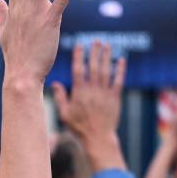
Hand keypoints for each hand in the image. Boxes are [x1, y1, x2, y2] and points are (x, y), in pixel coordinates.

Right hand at [52, 41, 125, 171]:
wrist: (97, 138)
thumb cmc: (78, 128)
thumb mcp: (64, 114)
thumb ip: (60, 97)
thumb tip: (54, 83)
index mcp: (79, 92)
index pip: (78, 69)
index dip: (79, 56)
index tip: (80, 44)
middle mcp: (92, 90)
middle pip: (93, 66)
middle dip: (94, 51)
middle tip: (96, 40)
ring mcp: (105, 93)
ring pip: (106, 70)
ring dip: (106, 56)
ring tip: (107, 44)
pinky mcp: (115, 98)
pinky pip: (118, 81)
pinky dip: (120, 70)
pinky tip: (121, 60)